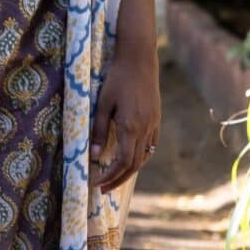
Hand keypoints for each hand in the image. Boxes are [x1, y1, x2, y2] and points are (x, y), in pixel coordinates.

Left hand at [91, 50, 159, 191]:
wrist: (139, 59)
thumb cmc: (117, 78)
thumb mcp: (103, 104)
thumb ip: (99, 130)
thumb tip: (93, 156)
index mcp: (130, 127)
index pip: (122, 163)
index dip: (110, 177)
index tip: (96, 183)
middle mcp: (145, 129)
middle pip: (134, 165)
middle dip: (118, 180)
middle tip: (103, 189)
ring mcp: (153, 125)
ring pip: (144, 157)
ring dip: (129, 171)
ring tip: (115, 178)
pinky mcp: (156, 119)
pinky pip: (150, 146)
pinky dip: (140, 158)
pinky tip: (130, 159)